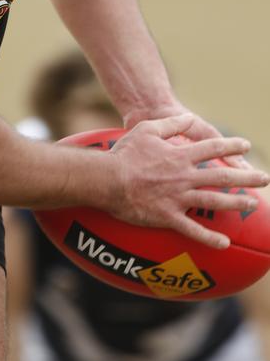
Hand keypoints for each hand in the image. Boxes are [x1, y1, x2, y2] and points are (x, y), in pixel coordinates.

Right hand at [107, 114, 268, 248]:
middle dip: (247, 177)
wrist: (107, 179)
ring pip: (214, 201)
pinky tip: (224, 243)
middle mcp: (184, 176)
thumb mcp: (147, 129)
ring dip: (236, 203)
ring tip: (251, 204)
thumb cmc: (124, 153)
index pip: (213, 148)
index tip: (246, 145)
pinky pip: (192, 230)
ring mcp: (178, 197)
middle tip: (265, 179)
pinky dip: (209, 238)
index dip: (232, 145)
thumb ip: (171, 124)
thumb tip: (189, 117)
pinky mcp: (168, 216)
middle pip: (222, 176)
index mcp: (180, 155)